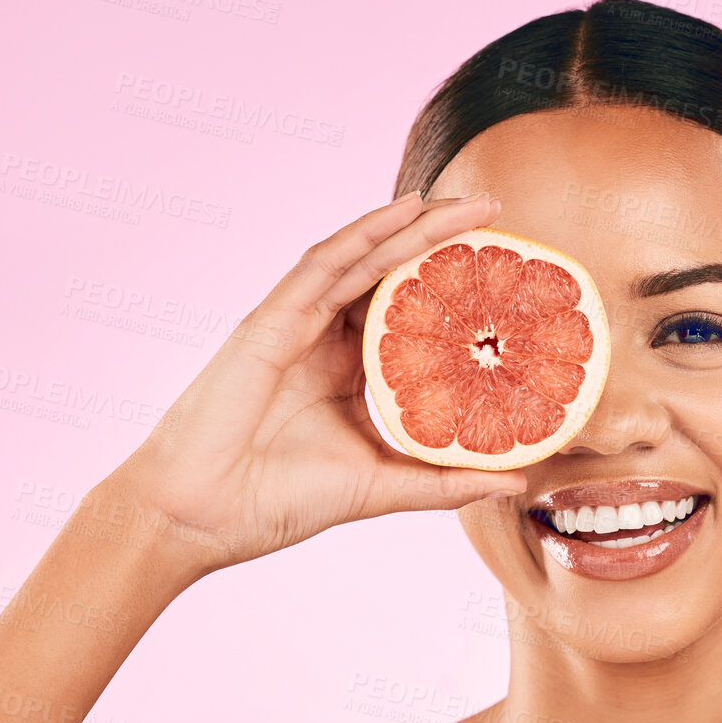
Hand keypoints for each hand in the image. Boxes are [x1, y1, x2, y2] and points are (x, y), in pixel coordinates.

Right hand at [105, 191, 526, 580]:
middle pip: (390, 275)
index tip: (509, 277)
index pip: (409, 316)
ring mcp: (297, 325)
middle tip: (499, 219)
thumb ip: (443, 481)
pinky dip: (365, 234)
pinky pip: (324, 265)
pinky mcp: (272, 320)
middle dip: (442, 242)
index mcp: (348, 374)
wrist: (203, 516)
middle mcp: (325, 340)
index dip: (455, 290)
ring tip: (470, 206)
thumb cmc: (278, 503)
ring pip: (364, 259)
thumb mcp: (380, 489)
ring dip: (415, 226)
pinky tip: (407, 212)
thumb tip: (518, 480)